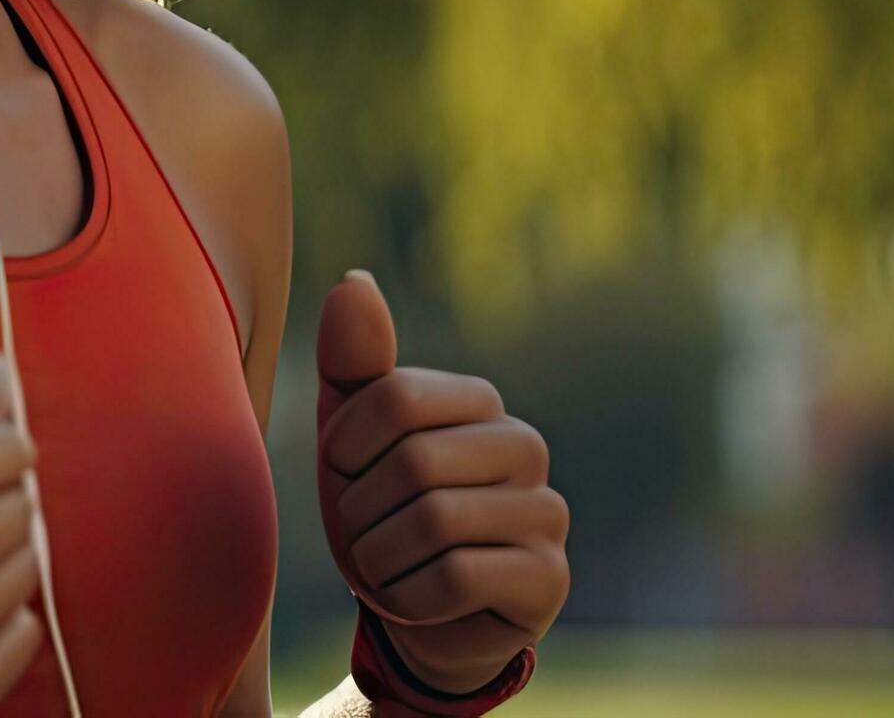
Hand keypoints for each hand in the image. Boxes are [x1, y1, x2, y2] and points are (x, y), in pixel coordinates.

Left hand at [314, 270, 570, 695]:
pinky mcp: (548, 578)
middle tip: (369, 531)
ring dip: (382, 556)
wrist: (415, 615)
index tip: (348, 474)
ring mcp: (546, 512)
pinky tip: (418, 599)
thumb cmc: (381, 512)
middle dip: (361, 509)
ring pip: (433, 520)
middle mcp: (526, 446)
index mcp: (478, 402)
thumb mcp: (351, 437)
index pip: (391, 396)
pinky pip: (457, 577)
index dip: (345, 445)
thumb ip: (352, 361)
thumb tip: (354, 279)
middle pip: (412, 462)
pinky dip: (411, 596)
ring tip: (391, 563)